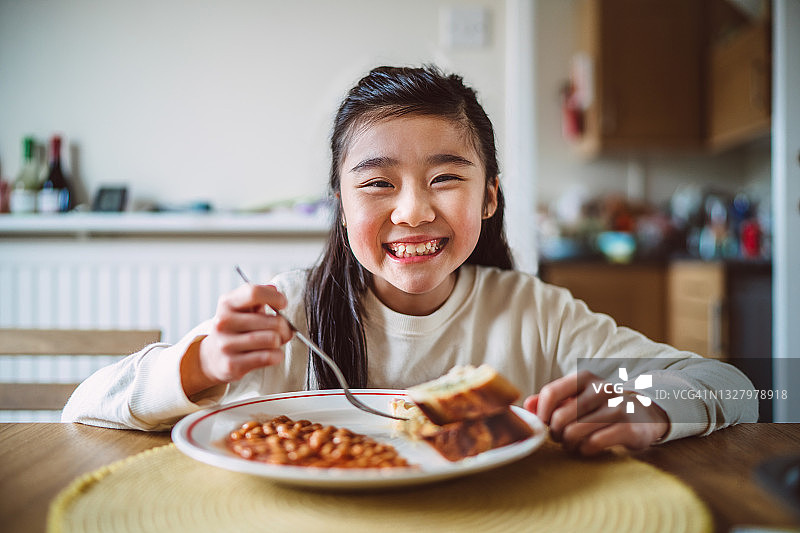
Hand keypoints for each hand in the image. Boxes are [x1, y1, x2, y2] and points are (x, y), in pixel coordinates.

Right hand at [181, 283, 293, 397]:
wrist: (213, 357)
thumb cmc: (236, 328)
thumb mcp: (241, 308)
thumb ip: (258, 297)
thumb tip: (274, 289)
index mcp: (226, 303)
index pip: (254, 293)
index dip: (275, 298)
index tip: (282, 304)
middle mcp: (223, 322)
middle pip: (272, 321)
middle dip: (285, 326)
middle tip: (283, 330)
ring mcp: (226, 344)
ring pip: (272, 339)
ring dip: (280, 341)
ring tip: (275, 342)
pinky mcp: (232, 364)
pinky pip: (268, 357)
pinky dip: (277, 356)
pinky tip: (272, 354)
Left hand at [524, 370, 668, 455]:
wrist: (644, 413)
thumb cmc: (601, 406)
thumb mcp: (576, 396)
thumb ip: (550, 399)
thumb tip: (527, 406)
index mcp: (584, 378)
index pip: (551, 393)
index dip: (542, 413)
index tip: (544, 423)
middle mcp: (601, 389)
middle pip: (560, 417)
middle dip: (555, 432)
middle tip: (560, 437)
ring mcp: (616, 407)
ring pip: (574, 432)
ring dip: (568, 444)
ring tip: (572, 444)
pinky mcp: (628, 428)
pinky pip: (593, 443)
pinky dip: (585, 450)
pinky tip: (587, 448)